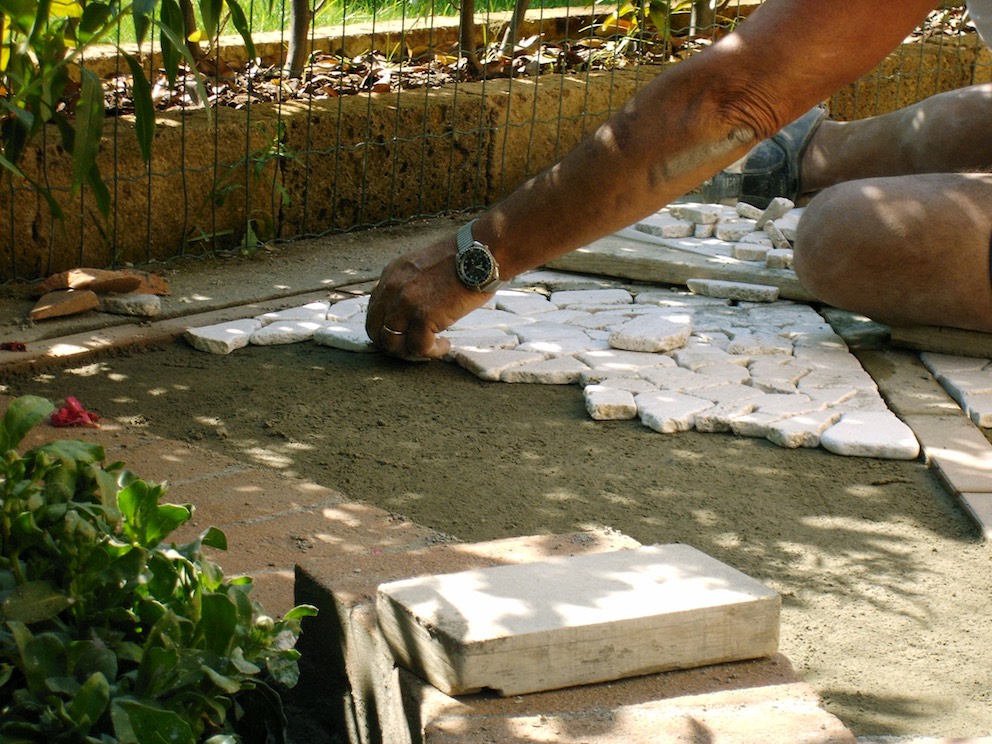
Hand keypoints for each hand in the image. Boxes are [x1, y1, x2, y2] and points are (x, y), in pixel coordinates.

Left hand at [366, 235, 492, 359]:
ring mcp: (406, 303)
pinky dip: (433, 351)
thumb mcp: (422, 265)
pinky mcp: (424, 317)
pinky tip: (445, 344)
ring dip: (410, 351)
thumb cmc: (461, 259)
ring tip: (430, 347)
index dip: (384, 329)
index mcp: (391, 275)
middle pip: (375, 330)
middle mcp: (393, 289)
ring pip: (392, 343)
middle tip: (412, 348)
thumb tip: (411, 308)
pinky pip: (419, 348)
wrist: (480, 253)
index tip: (401, 335)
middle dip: (392, 345)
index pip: (374, 311)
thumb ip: (409, 284)